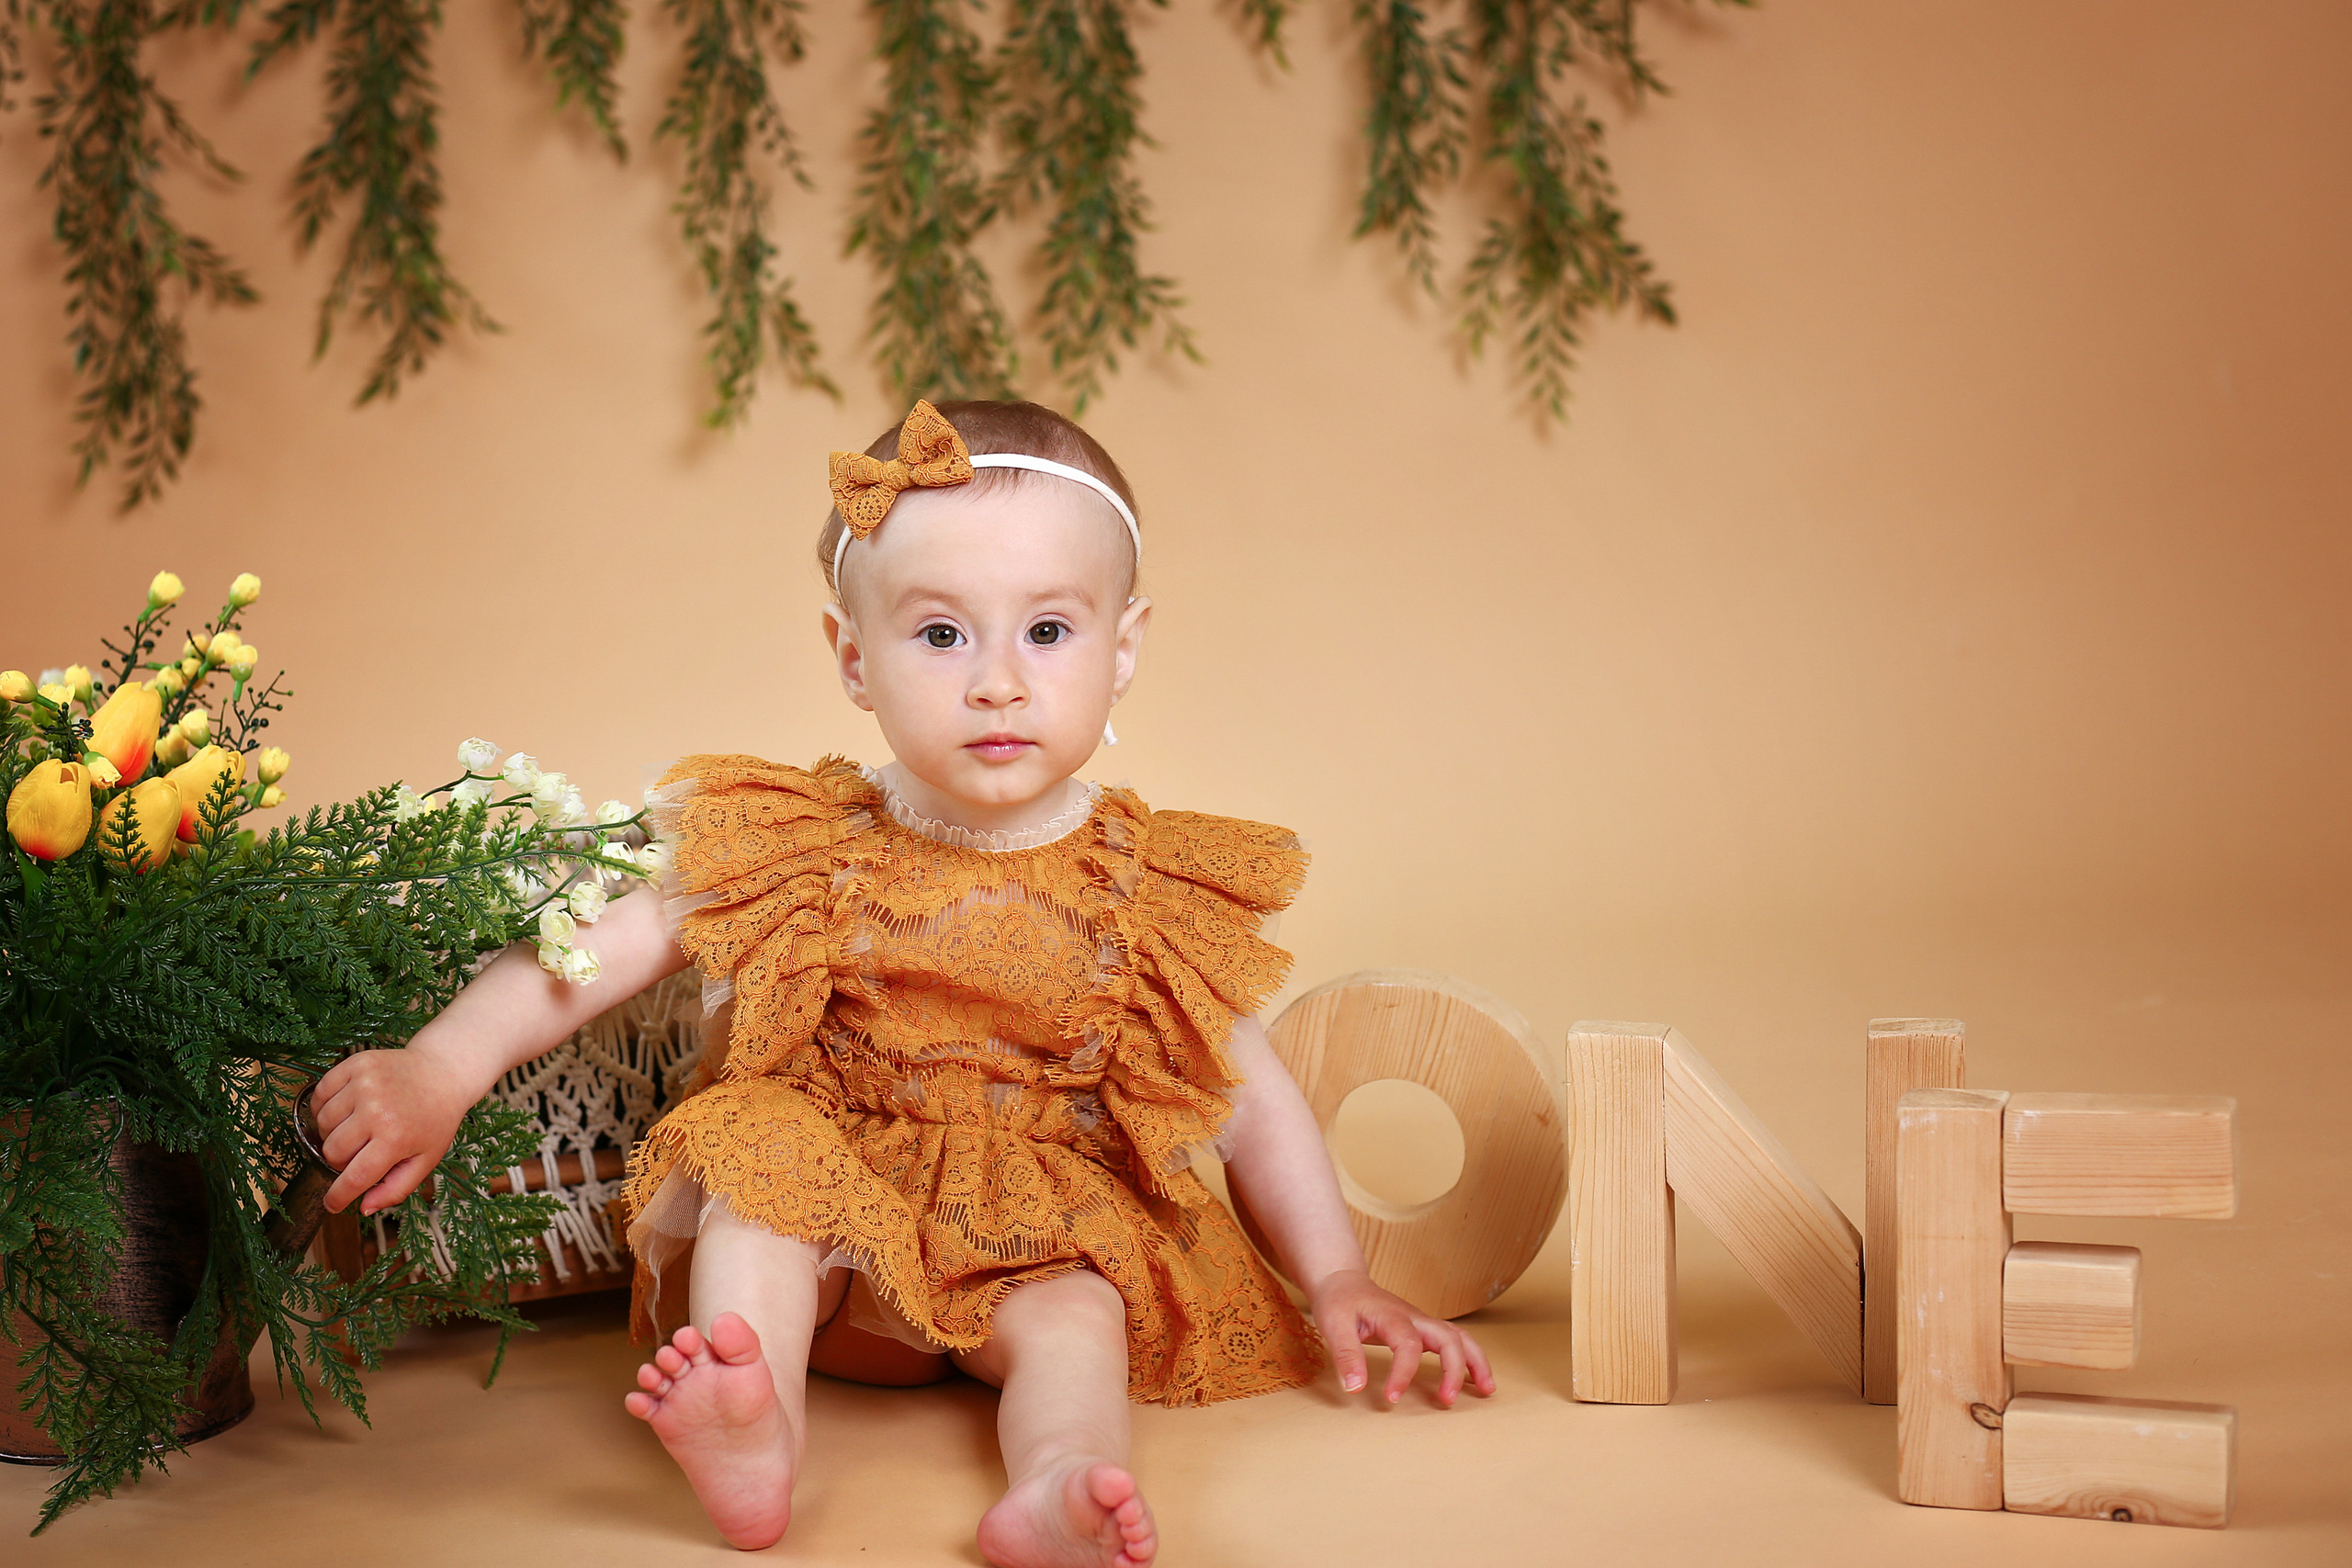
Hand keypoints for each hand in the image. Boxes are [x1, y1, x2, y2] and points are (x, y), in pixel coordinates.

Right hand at [312, 1044, 478, 1215]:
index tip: (332, 1204)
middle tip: (361, 1152)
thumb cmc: (435, 1120)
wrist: (444, 1072)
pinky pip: (319, 1095)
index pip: (353, 1177)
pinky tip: (345, 1109)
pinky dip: (324, 1107)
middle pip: (332, 1151)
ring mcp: (364, 1083)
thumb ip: (395, 1189)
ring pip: (321, 1124)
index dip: (337, 1197)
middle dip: (340, 1160)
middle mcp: (377, 1110)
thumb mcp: (425, 1160)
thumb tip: (363, 1208)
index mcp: (396, 1138)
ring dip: (332, 1133)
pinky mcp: (355, 1063)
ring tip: (357, 1127)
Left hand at [1308, 1268, 1495, 1407]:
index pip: (1408, 1344)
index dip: (1404, 1373)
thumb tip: (1356, 1389)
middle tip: (1448, 1400)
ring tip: (1487, 1390)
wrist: (1344, 1281)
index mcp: (1392, 1315)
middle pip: (1449, 1336)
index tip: (1392, 1398)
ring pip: (1460, 1337)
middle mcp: (1414, 1318)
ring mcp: (1422, 1323)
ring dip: (1475, 1362)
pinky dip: (1469, 1359)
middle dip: (1455, 1369)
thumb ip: (1346, 1356)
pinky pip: (1454, 1342)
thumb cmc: (1339, 1303)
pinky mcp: (1423, 1330)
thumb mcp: (1333, 1325)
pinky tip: (1476, 1380)